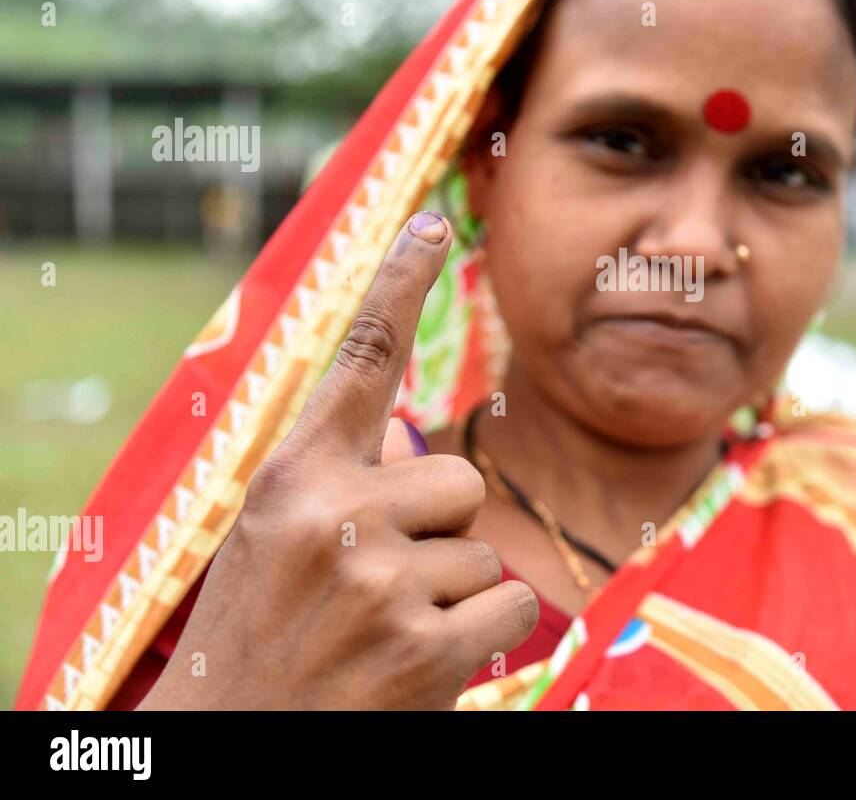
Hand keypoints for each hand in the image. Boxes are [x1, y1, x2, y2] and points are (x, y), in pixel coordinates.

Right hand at [138, 211, 538, 709]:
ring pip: (482, 548)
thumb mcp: (274, 545)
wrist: (231, 746)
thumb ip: (342, 482)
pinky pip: (510, 607)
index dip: (396, 286)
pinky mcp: (425, 646)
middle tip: (371, 588)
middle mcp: (333, 516)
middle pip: (457, 479)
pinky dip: (482, 641)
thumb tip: (415, 435)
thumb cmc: (260, 639)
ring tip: (379, 636)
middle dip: (437, 531)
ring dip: (450, 592)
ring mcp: (380, 581)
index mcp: (290, 480)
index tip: (432, 223)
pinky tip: (417, 668)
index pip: (354, 363)